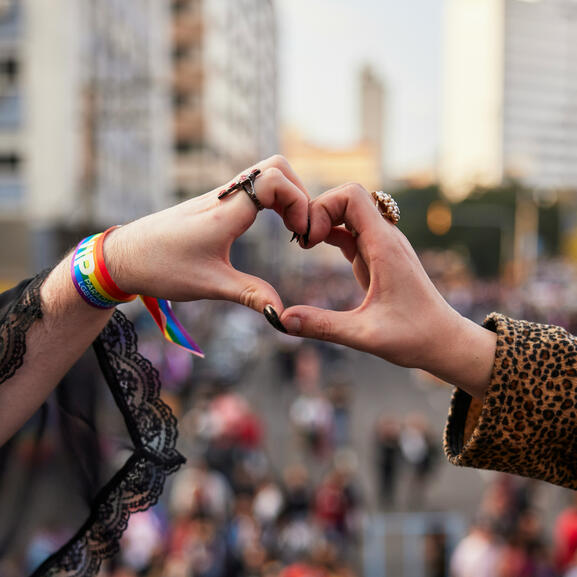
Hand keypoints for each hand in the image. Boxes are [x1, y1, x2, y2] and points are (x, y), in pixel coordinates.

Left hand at [105, 155, 309, 313]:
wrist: (123, 256)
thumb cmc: (162, 267)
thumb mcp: (210, 285)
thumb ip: (250, 295)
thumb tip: (282, 313)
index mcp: (226, 212)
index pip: (274, 180)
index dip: (298, 201)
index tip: (300, 234)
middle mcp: (225, 196)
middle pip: (276, 166)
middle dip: (299, 192)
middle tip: (300, 228)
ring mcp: (219, 197)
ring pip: (263, 173)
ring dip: (286, 195)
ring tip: (291, 228)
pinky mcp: (214, 203)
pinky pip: (252, 186)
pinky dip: (271, 199)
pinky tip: (271, 224)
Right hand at [280, 183, 495, 397]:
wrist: (444, 340)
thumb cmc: (414, 337)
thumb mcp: (365, 335)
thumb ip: (323, 326)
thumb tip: (282, 320)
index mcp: (384, 247)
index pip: (352, 195)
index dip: (324, 206)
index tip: (308, 240)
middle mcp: (385, 238)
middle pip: (347, 197)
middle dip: (319, 210)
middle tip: (301, 242)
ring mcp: (383, 245)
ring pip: (349, 211)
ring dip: (324, 220)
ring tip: (304, 245)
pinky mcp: (378, 256)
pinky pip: (351, 230)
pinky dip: (331, 232)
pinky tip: (315, 249)